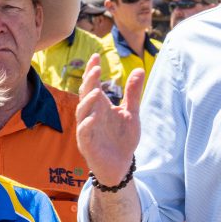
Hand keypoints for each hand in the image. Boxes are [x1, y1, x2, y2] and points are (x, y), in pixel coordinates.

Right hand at [76, 54, 143, 186]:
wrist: (121, 165)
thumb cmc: (123, 139)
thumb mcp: (131, 113)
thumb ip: (133, 93)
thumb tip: (139, 69)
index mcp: (100, 106)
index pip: (92, 84)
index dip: (92, 71)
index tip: (96, 56)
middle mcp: (90, 115)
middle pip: (85, 94)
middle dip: (89, 81)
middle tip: (96, 68)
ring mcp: (87, 129)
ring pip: (82, 112)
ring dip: (88, 101)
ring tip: (97, 91)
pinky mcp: (87, 144)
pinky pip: (84, 132)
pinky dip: (88, 124)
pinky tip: (95, 117)